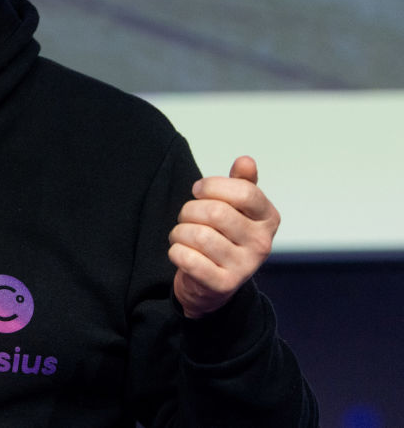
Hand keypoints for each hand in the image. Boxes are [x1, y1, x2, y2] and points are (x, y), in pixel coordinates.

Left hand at [168, 156, 280, 318]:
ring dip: (179, 232)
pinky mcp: (223, 285)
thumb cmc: (223, 235)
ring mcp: (245, 267)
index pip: (243, 192)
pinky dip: (176, 252)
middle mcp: (262, 244)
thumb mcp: (237, 207)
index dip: (212, 186)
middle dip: (190, 210)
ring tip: (184, 236)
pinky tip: (181, 252)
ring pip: (198, 235)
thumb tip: (246, 161)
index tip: (198, 190)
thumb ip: (241, 182)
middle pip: (215, 212)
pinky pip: (188, 259)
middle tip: (188, 218)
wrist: (213, 283)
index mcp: (269, 218)